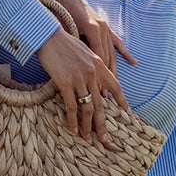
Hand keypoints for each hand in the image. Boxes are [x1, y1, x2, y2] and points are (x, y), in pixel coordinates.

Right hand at [35, 16, 128, 144]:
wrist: (47, 36)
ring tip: (87, 138)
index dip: (122, 101)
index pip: (115, 86)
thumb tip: (96, 85)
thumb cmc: (64, 43)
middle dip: (103, 124)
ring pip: (87, 108)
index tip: (127, 113)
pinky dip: (73, 120)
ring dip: (88, 126)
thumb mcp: (85, 52)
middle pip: (101, 104)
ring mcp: (79, 78)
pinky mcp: (65, 83)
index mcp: (99, 64)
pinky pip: (72, 107)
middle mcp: (92, 72)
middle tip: (105, 139)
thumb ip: (93, 67)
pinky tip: (73, 129)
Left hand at [46, 0, 136, 89]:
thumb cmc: (62, 13)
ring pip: (113, 53)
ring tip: (115, 89)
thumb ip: (75, 47)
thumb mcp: (67, 30)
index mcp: (92, 29)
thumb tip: (78, 70)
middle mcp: (102, 29)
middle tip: (105, 96)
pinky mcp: (106, 27)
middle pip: (108, 58)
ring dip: (113, 71)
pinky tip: (134, 63)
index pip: (99, 58)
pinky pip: (117, 42)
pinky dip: (125, 53)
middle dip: (107, 79)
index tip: (98, 93)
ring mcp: (106, 28)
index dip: (99, 76)